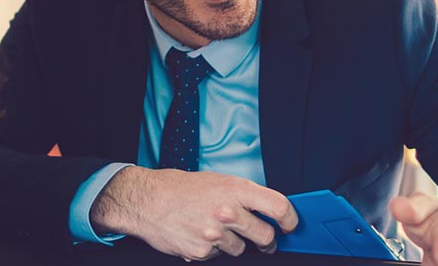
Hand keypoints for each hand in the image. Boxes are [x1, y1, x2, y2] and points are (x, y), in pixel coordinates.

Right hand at [91, 167, 298, 260]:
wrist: (147, 201)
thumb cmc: (180, 188)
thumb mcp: (218, 181)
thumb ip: (243, 195)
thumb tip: (266, 210)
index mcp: (235, 189)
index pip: (278, 206)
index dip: (290, 219)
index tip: (289, 225)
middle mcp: (228, 212)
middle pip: (265, 235)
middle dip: (267, 240)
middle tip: (264, 240)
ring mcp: (215, 234)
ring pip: (241, 249)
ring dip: (234, 243)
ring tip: (215, 229)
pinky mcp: (201, 252)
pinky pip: (218, 256)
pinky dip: (212, 249)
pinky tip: (199, 235)